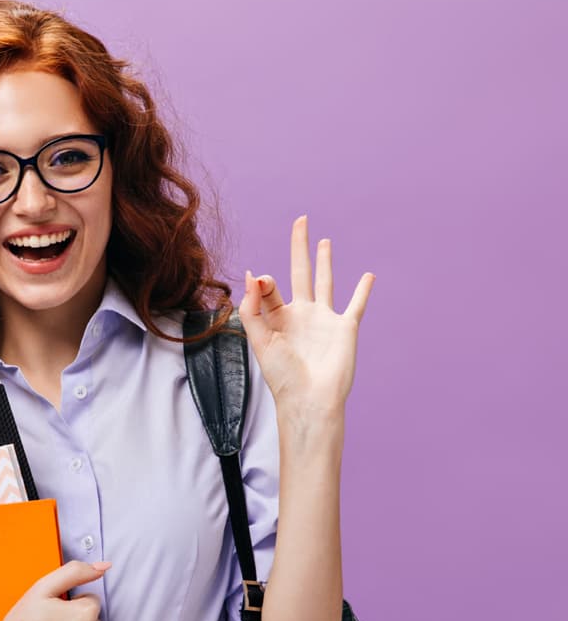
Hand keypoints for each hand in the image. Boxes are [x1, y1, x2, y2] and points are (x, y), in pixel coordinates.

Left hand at [238, 215, 374, 414]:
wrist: (310, 399)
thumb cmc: (282, 376)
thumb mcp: (260, 340)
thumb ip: (252, 308)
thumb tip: (253, 274)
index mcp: (277, 318)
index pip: (269, 287)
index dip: (263, 281)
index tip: (261, 281)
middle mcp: (300, 315)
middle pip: (300, 272)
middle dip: (300, 247)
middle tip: (300, 221)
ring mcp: (324, 320)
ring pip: (325, 282)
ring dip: (325, 261)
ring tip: (324, 241)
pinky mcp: (345, 327)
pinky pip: (356, 304)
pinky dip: (363, 290)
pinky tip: (368, 276)